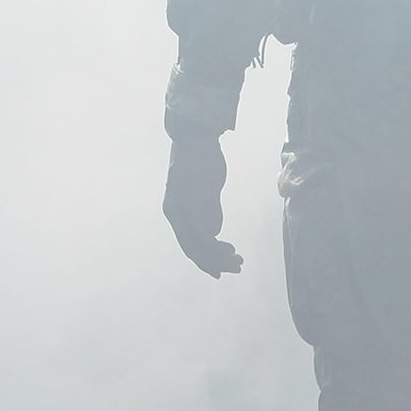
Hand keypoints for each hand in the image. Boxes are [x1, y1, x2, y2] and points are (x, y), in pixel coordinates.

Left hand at [163, 134, 243, 277]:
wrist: (196, 139)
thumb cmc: (203, 162)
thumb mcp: (206, 191)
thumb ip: (209, 211)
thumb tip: (214, 231)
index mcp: (176, 213)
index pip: (188, 244)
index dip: (204, 260)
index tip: (220, 270)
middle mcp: (174, 215)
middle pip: (191, 250)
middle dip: (214, 264)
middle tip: (235, 268)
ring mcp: (180, 212)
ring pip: (197, 248)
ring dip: (218, 259)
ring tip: (236, 262)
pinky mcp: (189, 207)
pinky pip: (202, 237)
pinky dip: (216, 248)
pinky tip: (230, 250)